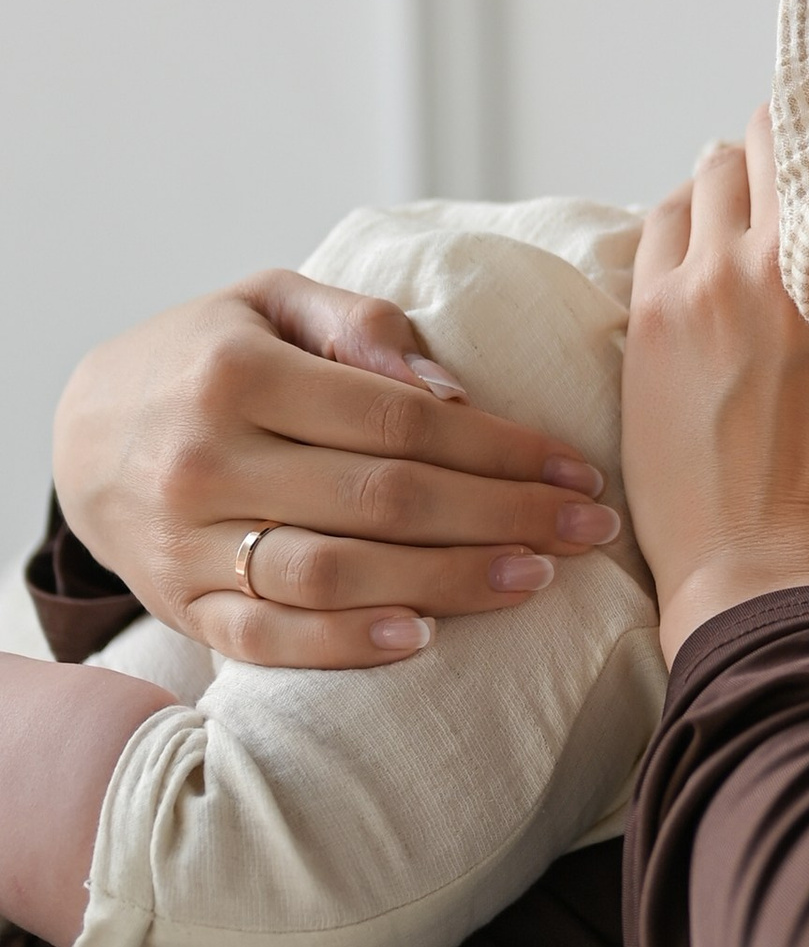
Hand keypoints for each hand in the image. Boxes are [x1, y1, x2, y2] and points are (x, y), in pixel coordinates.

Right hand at [49, 270, 623, 667]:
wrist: (82, 428)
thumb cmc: (203, 354)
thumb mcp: (268, 301)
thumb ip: (359, 326)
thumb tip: (450, 390)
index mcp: (239, 375)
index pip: (399, 421)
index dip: (500, 448)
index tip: (576, 468)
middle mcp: (211, 462)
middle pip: (384, 500)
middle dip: (503, 517)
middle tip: (588, 529)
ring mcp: (191, 545)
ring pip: (335, 575)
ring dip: (447, 582)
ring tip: (534, 578)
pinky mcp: (181, 607)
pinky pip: (269, 639)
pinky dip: (345, 646)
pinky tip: (421, 637)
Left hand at [625, 111, 808, 666]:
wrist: (764, 558)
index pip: (806, 147)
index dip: (808, 128)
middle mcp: (760, 259)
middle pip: (747, 151)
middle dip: (760, 149)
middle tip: (774, 161)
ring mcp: (696, 286)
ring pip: (698, 184)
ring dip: (715, 183)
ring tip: (732, 204)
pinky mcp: (649, 320)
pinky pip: (656, 232)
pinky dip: (676, 222)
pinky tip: (690, 240)